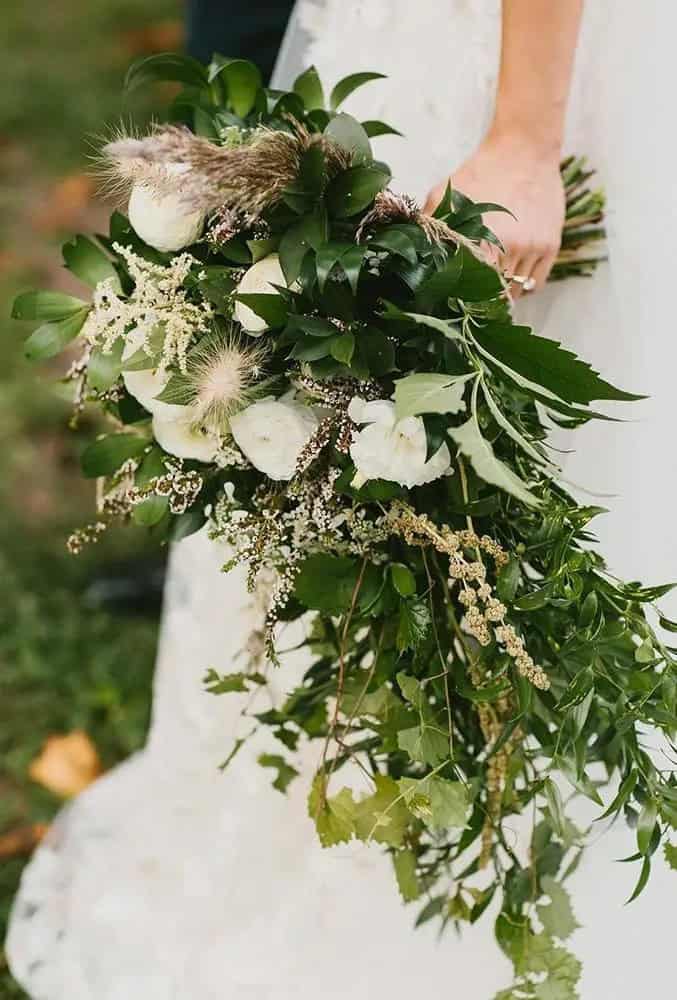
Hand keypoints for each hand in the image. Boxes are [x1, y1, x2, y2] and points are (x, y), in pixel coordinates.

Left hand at [423, 132, 565, 296]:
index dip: (461, 301)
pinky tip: (511, 279)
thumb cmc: (480, 171)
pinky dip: (523, 287)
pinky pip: (536, 283)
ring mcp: (532, 249)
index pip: (470, 289)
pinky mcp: (550, 246)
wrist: (524, 149)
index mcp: (480, 240)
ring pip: (516, 293)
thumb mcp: (444, 193)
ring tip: (490, 293)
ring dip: (502, 297)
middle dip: (481, 303)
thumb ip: (429, 223)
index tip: (454, 304)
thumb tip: (411, 252)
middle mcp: (508, 248)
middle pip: (494, 297)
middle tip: (471, 304)